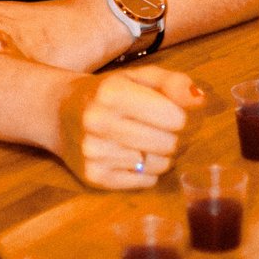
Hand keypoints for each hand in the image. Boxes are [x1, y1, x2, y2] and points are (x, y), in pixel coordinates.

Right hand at [55, 64, 205, 189]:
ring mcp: (94, 153)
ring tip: (150, 140)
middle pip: (169, 143)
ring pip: (159, 165)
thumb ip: (173, 83)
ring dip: (164, 154)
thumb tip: (201, 99)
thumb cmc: (108, 92)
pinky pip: (145, 181)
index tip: (177, 113)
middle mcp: (99, 122)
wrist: (57, 111)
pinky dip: (149, 170)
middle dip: (177, 137)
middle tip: (168, 129)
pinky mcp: (93, 177)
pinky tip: (135, 155)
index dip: (185, 117)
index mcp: (112, 92)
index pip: (175, 118)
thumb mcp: (139, 77)